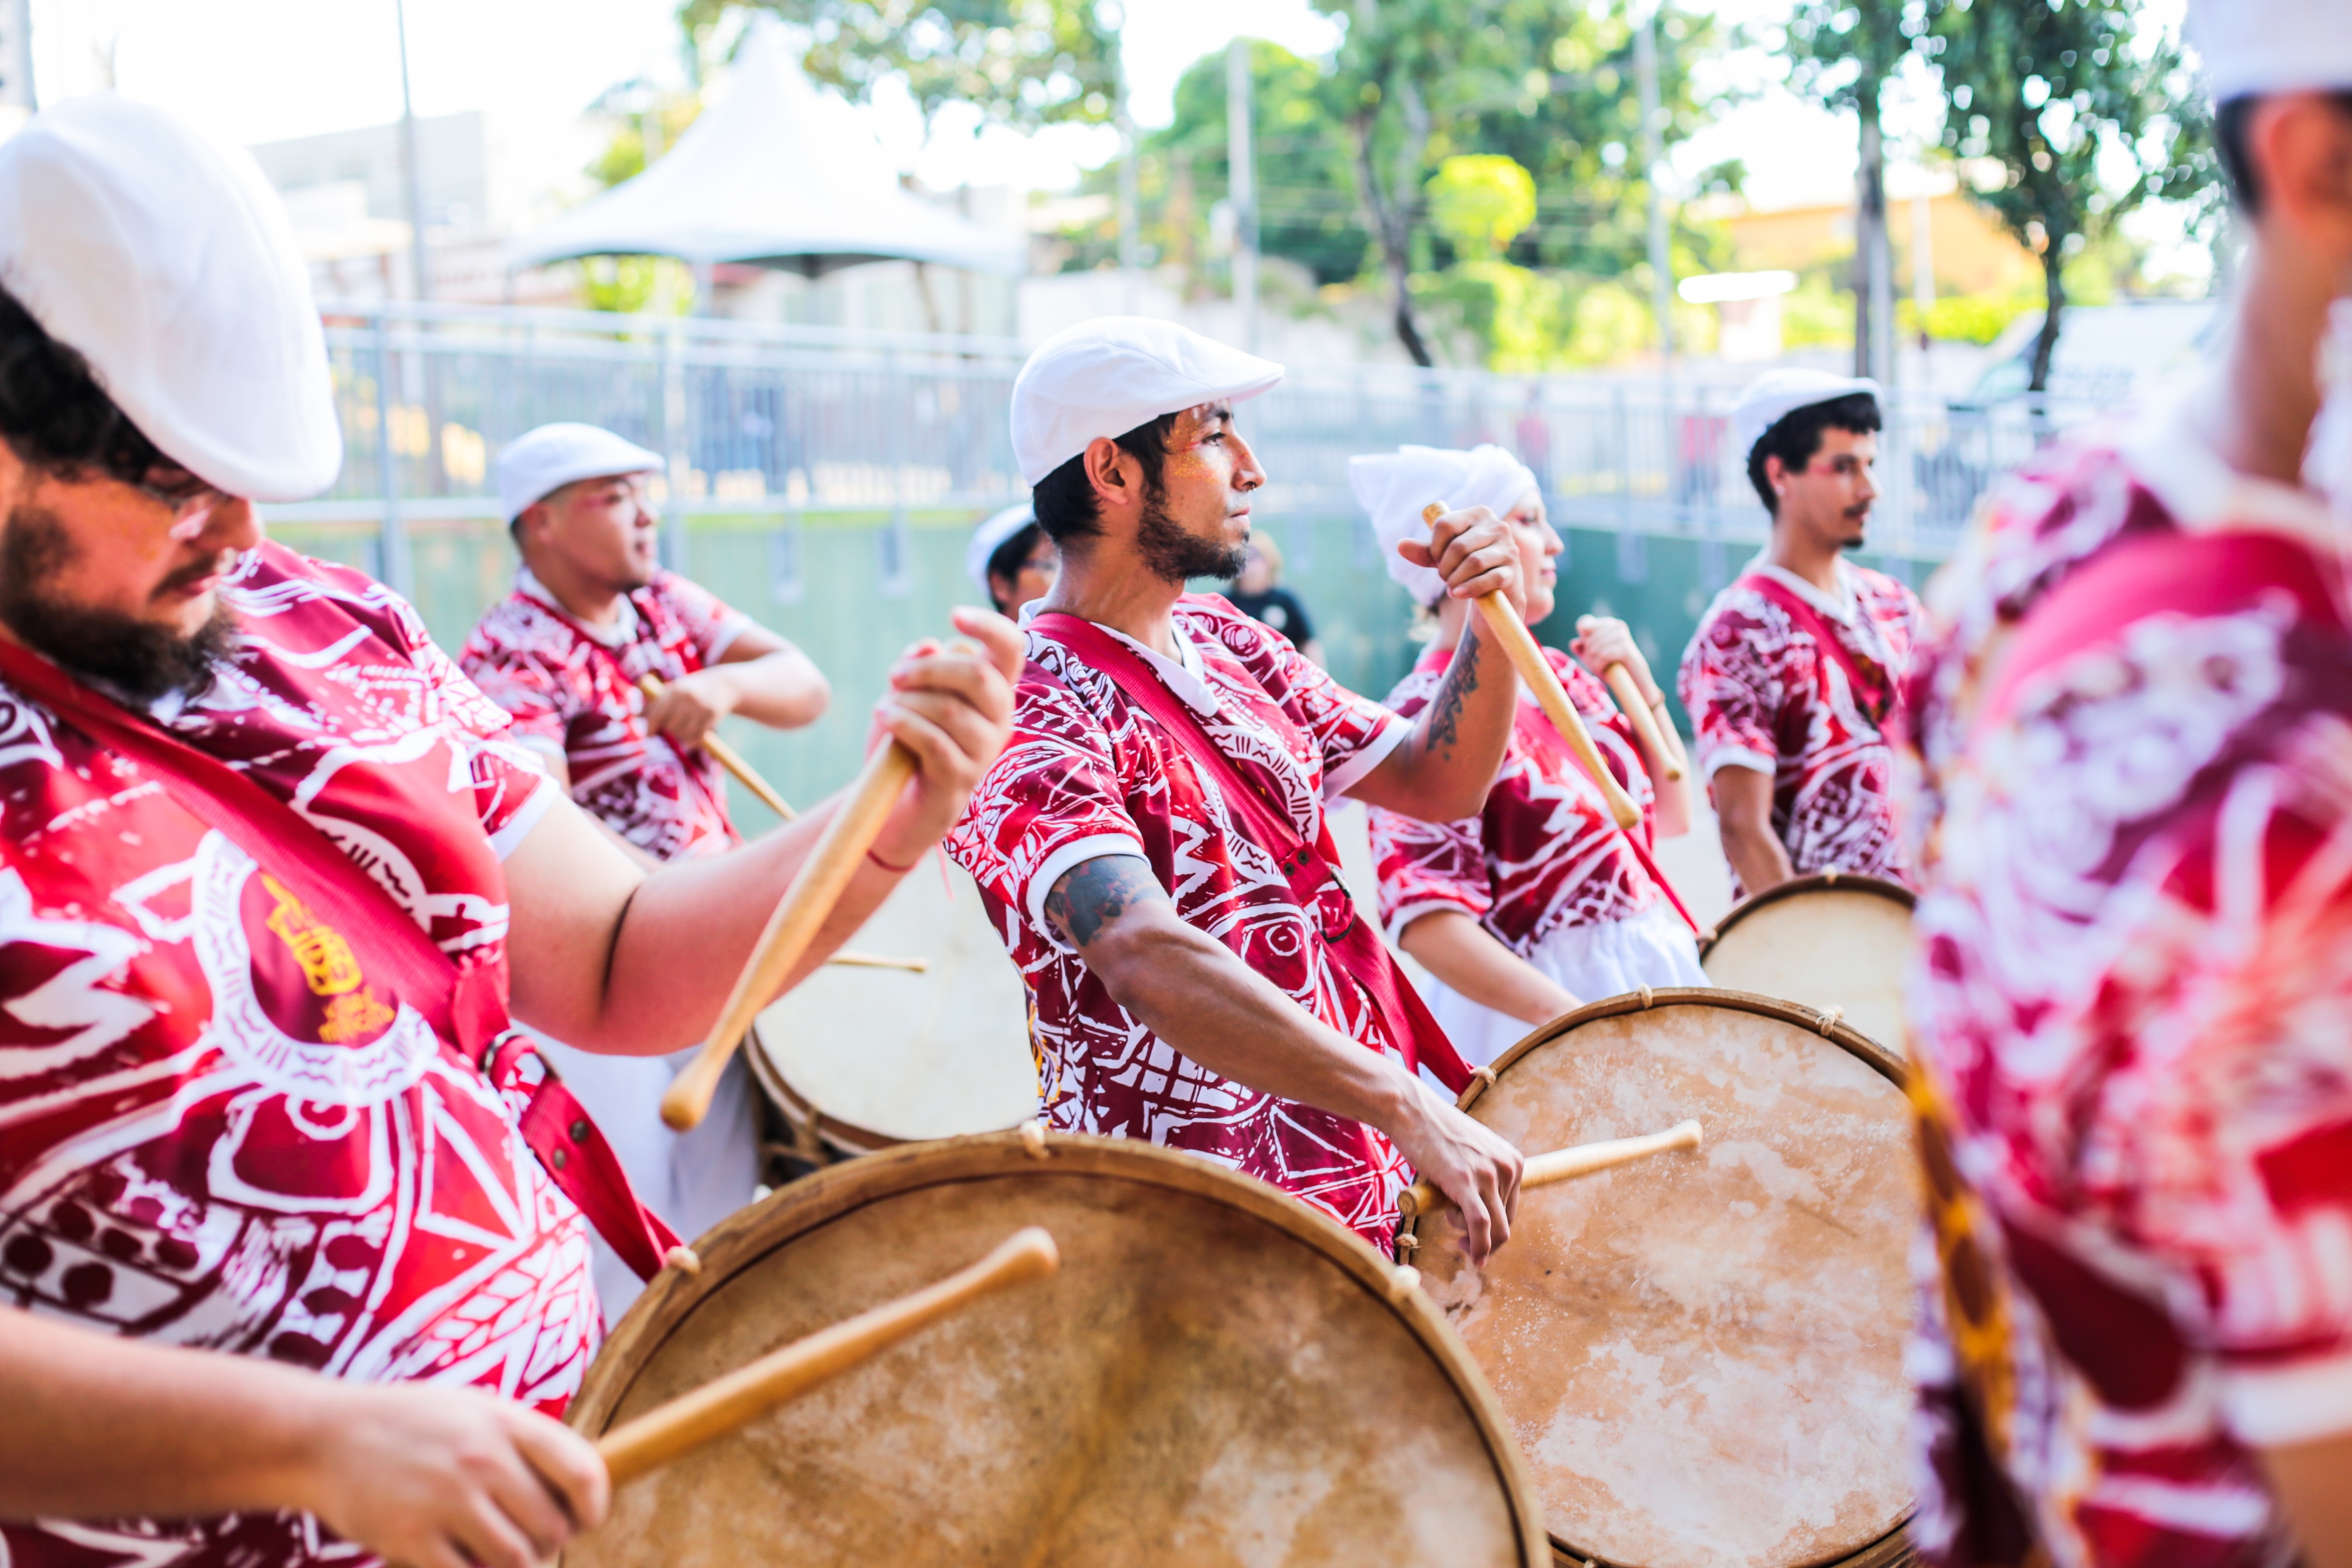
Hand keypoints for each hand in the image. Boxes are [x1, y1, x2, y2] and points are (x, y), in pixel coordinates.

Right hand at [296, 1382, 607, 1567]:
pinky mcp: (410, 1537)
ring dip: (515, 1565)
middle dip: (549, 1542)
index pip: (582, 1470)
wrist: (322, 1436)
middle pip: (551, 1525)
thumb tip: (576, 1485)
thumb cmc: (408, 1424)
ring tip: (498, 1553)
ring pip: (516, 1559)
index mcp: (504, 1421)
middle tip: (531, 1540)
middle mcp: (481, 1458)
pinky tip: (460, 1562)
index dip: (594, 1506)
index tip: (586, 1520)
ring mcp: (446, 1499)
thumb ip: (522, 1441)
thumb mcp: (473, 1409)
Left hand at [642, 669, 740, 749]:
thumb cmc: (691, 689)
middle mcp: (687, 698)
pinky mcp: (712, 716)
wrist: (724, 685)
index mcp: (675, 690)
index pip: (657, 713)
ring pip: (683, 734)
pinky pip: (697, 737)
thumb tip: (637, 716)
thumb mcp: (674, 690)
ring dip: (681, 736)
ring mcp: (701, 707)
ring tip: (684, 729)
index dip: (650, 726)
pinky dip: (693, 740)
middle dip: (669, 730)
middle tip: (672, 727)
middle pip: (670, 726)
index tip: (648, 735)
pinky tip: (693, 735)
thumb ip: (656, 702)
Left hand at [867, 606, 1022, 864]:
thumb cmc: (907, 744)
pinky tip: (884, 718)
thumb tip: (928, 644)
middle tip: (894, 676)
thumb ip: (918, 668)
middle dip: (928, 669)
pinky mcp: (962, 778)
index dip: (990, 626)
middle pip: (978, 676)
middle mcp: (1000, 719)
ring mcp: (985, 751)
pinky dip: (903, 723)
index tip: (955, 616)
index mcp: (993, 691)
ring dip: (907, 702)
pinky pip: (934, 741)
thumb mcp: (907, 697)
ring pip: (950, 709)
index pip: (1011, 649)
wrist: (897, 807)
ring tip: (884, 708)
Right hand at [1388, 1079, 1522, 1266]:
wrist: (1411, 1110)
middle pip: (1506, 1221)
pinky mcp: (1466, 1181)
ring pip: (1494, 1227)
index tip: (1473, 1235)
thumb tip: (1479, 1213)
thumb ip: (1481, 1177)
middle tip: (1464, 1244)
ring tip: (1449, 1222)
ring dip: (1474, 1240)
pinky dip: (1479, 1246)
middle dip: (1486, 1239)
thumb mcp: (1471, 1154)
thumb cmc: (1434, 1133)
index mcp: (1513, 1160)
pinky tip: (1474, 1257)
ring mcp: (1488, 1174)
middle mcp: (1508, 1167)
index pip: (1510, 1209)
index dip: (1492, 1229)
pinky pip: (1479, 1224)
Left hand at [1395, 506, 1522, 618]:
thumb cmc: (1465, 566)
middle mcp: (1498, 526)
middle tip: (1445, 577)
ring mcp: (1508, 548)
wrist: (1495, 589)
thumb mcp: (1442, 556)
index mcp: (1479, 514)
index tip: (1436, 559)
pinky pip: (1488, 579)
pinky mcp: (1512, 571)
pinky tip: (1459, 594)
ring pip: (1473, 563)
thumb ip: (1423, 551)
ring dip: (1455, 579)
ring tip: (1452, 587)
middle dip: (1445, 567)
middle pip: (1458, 547)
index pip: (1445, 525)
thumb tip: (1400, 546)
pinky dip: (1469, 589)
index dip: (1434, 547)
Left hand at [1571, 615, 1656, 698]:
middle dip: (1587, 655)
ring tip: (1597, 669)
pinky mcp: (1626, 648)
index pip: (1584, 623)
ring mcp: (1622, 636)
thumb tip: (1574, 643)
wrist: (1633, 678)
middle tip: (1593, 665)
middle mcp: (1616, 626)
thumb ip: (1581, 650)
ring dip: (1592, 662)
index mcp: (1608, 624)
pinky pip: (1604, 655)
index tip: (1587, 649)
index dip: (1582, 638)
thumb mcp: (1593, 658)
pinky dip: (1599, 666)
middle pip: (1588, 640)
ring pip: (1595, 648)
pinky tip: (1601, 670)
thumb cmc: (1611, 666)